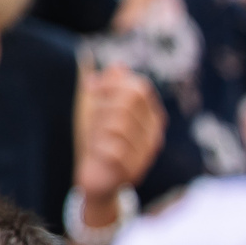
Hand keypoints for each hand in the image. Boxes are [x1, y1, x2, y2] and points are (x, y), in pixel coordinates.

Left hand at [73, 56, 164, 204]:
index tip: (91, 88)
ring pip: (118, 125)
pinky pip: (111, 148)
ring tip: (94, 138)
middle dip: (102, 105)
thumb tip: (119, 65)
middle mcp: (153, 136)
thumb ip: (109, 88)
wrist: (93, 178)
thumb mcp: (98, 109)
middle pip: (129, 102)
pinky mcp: (131, 172)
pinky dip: (96, 148)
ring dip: (97, 128)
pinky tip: (96, 154)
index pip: (139, 88)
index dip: (112, 83)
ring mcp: (145, 154)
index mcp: (151, 119)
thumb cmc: (95, 141)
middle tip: (92, 117)